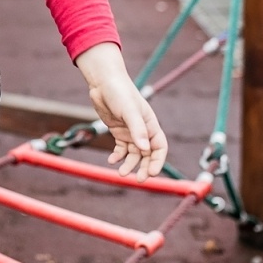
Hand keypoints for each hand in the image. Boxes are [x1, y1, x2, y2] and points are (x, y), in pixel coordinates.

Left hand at [75, 43, 166, 180]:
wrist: (103, 83)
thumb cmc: (120, 92)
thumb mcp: (129, 110)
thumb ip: (137, 129)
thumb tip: (145, 149)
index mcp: (151, 124)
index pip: (160, 147)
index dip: (158, 161)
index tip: (151, 173)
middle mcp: (142, 130)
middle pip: (148, 154)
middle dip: (144, 167)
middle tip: (138, 180)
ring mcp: (130, 132)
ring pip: (133, 154)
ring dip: (129, 164)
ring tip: (121, 173)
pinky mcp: (118, 132)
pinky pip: (121, 149)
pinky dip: (117, 156)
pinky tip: (111, 160)